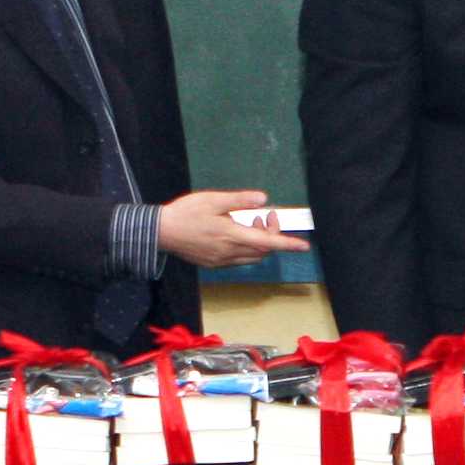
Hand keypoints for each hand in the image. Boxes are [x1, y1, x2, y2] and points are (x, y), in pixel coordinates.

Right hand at [156, 189, 305, 267]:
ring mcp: (221, 261)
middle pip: (263, 250)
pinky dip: (246, 249)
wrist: (160, 232)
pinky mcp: (213, 264)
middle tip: (263, 217)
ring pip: (252, 257)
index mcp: (231, 235)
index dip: (287, 244)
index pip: (267, 242)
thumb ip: (240, 200)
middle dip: (271, 236)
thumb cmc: (185, 213)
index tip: (303, 246)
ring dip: (259, 243)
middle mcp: (229, 252)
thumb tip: (263, 200)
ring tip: (249, 223)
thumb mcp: (213, 200)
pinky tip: (235, 234)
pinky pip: (239, 260)